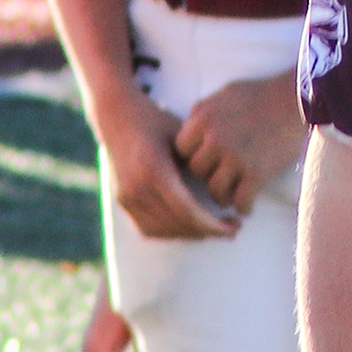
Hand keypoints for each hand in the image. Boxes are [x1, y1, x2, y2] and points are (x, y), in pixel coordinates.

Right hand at [96, 92, 236, 240]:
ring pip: (164, 231)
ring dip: (191, 234)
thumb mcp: (183, 137)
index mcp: (154, 171)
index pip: (187, 211)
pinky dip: (171, 232)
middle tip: (233, 229)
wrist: (117, 117)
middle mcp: (137, 189)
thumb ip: (200, 163)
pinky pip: (149, 229)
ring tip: (214, 228)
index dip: (212, 225)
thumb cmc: (156, 122)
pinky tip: (190, 225)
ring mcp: (127, 198)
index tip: (233, 227)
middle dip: (208, 232)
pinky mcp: (123, 202)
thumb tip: (227, 188)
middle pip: (177, 224)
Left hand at [176, 68, 307, 207]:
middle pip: (196, 170)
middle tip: (219, 175)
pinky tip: (246, 206)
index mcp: (204, 118)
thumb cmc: (261, 94)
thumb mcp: (223, 94)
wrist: (296, 101)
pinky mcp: (257, 173)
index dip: (191, 154)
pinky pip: (241, 201)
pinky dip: (243, 207)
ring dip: (222, 195)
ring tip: (230, 195)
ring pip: (214, 190)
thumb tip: (189, 126)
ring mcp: (235, 157)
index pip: (180, 148)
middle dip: (207, 174)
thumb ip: (203, 111)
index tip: (204, 158)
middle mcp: (215, 138)